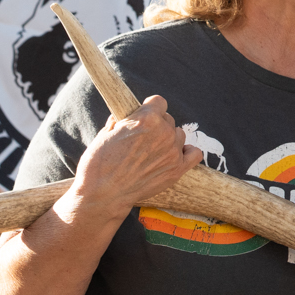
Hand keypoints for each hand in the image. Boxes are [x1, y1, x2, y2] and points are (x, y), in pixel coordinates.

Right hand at [69, 95, 199, 218]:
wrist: (104, 193)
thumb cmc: (99, 163)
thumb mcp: (106, 132)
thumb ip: (123, 121)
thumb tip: (126, 116)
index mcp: (146, 118)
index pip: (159, 101)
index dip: (150, 108)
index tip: (144, 114)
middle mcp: (163, 132)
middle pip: (168, 119)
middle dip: (157, 125)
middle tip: (143, 138)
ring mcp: (172, 151)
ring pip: (178, 135)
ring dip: (169, 139)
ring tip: (153, 151)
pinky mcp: (177, 169)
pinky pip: (194, 153)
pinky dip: (187, 152)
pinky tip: (176, 154)